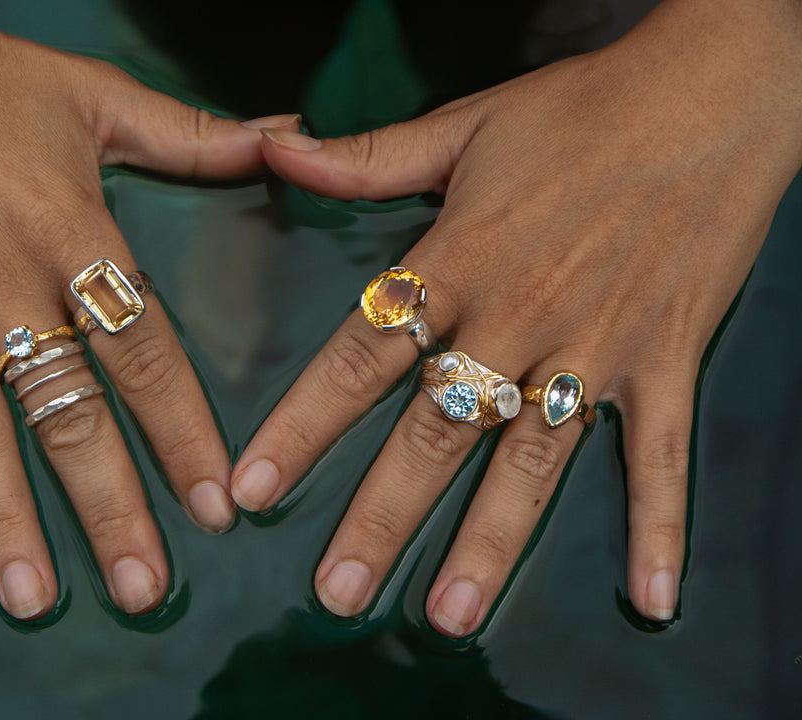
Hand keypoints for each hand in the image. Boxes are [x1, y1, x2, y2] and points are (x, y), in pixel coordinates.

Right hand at [0, 0, 297, 618]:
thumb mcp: (97, 93)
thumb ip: (196, 135)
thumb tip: (290, 137)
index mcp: (69, 233)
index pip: (142, 352)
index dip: (182, 432)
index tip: (215, 506)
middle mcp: (0, 283)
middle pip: (66, 412)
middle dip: (108, 507)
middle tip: (145, 587)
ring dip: (1, 518)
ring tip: (33, 595)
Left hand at [232, 0, 801, 633]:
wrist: (713, 95)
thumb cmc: (581, 110)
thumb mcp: (463, 125)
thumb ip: (364, 158)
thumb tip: (274, 151)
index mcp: (459, 261)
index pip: (360, 356)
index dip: (303, 426)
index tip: (253, 489)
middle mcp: (519, 317)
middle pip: (435, 432)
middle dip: (382, 515)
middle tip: (338, 589)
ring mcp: (596, 348)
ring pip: (532, 461)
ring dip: (491, 541)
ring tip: (450, 614)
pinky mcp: (664, 361)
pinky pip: (660, 455)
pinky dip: (659, 526)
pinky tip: (651, 597)